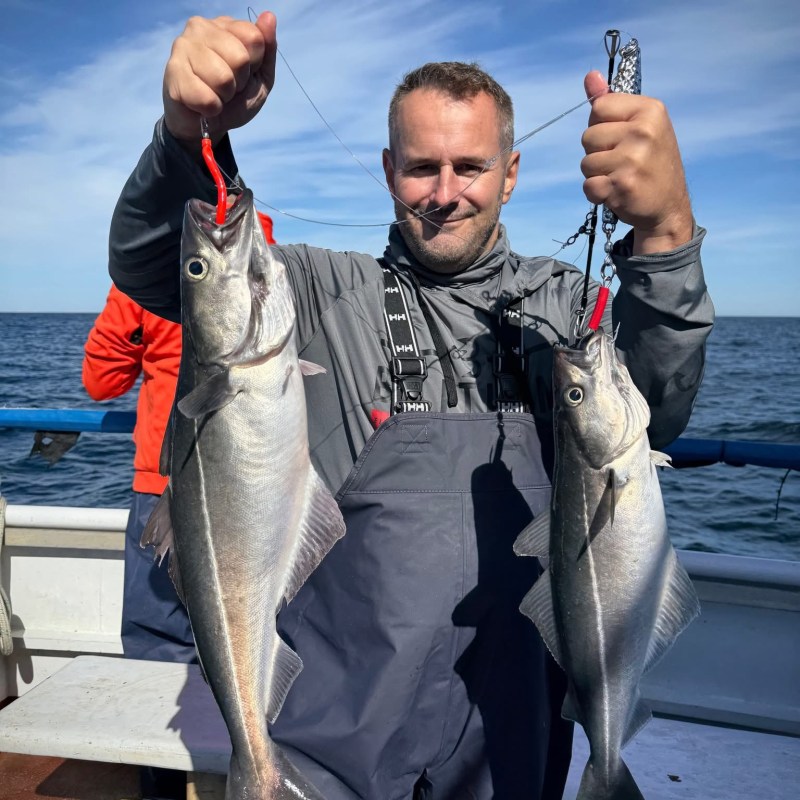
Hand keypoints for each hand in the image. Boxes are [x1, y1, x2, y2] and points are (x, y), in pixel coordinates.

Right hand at [163, 11, 276, 148]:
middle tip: (226, 87)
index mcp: (225, 25)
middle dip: (238, 82)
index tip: (242, 73)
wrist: (205, 125)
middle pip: (240, 58)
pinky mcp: (173, 71)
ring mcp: (183, 46)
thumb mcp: (260, 76)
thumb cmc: (233, 98)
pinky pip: (206, 97)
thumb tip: (269, 16)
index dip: (254, 65)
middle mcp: (201, 27)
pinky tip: (201, 103)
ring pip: (222, 78)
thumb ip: (267, 49)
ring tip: (214, 93)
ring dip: (224, 96)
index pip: (255, 38)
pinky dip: (211, 108)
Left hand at [581, 71, 692, 254]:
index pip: (599, 107)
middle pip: (587, 136)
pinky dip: (597, 193)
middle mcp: (643, 131)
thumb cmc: (651, 163)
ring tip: (621, 177)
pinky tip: (616, 193)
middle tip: (623, 162)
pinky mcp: (622, 186)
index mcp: (649, 110)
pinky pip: (588, 186)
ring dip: (597, 174)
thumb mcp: (640, 126)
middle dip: (598, 152)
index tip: (621, 138)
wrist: (668, 207)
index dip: (602, 125)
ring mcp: (633, 159)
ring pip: (585, 163)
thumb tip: (590, 76)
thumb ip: (611, 103)